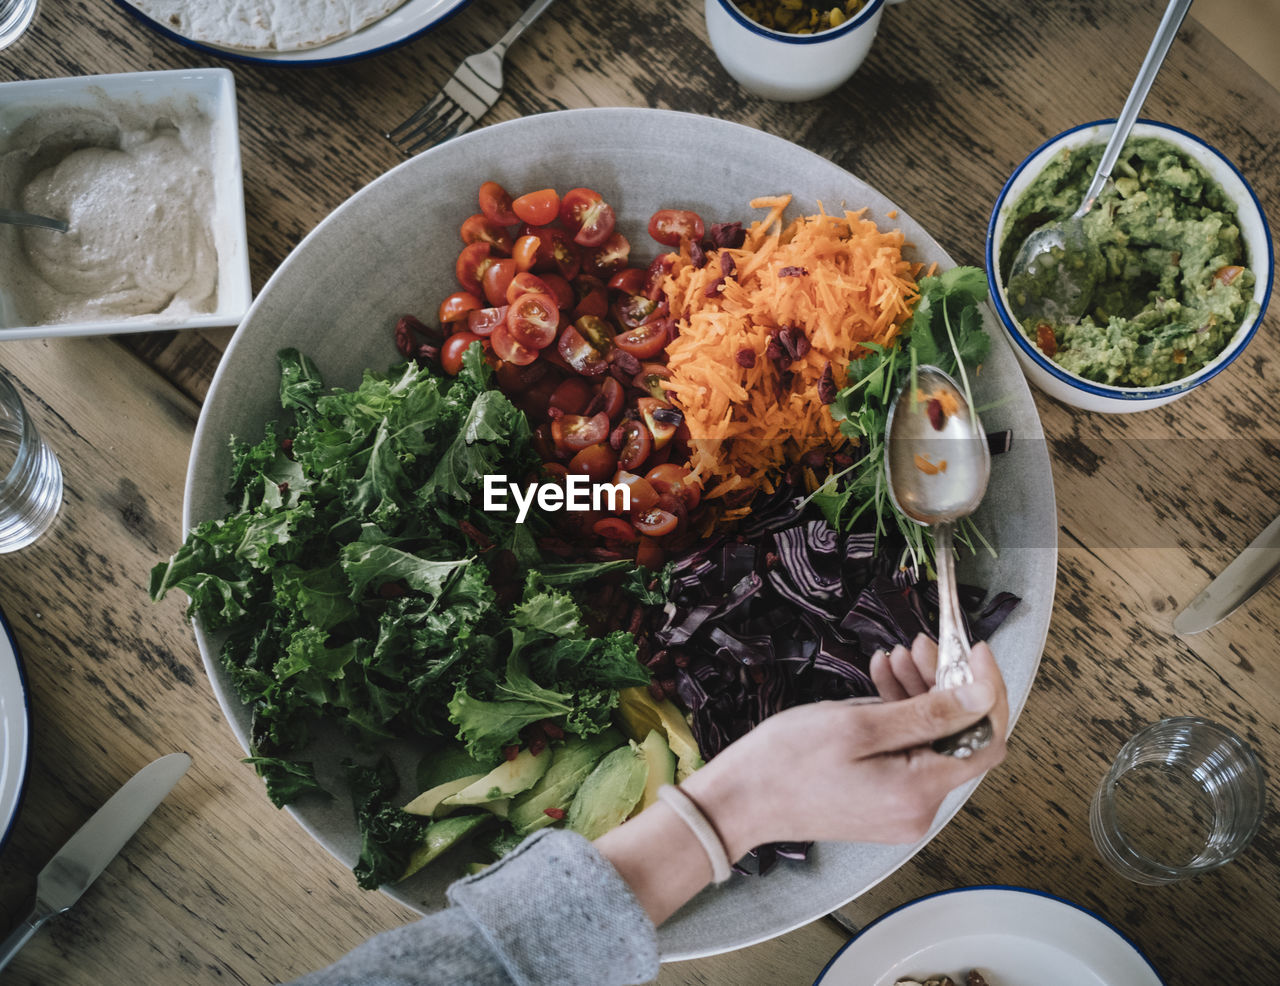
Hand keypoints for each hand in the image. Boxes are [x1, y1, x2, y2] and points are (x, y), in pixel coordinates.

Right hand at [679, 634, 1007, 859]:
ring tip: (893, 656)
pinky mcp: (883, 801)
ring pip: (930, 741)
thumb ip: (925, 713)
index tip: (974, 652)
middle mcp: (919, 808)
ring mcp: (901, 808)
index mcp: (918, 792)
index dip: (986, 691)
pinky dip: (898, 718)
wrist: (739, 802)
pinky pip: (907, 754)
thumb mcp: (857, 725)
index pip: (985, 739)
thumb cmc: (786, 763)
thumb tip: (981, 697)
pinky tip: (880, 682)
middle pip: (956, 737)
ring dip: (918, 696)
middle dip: (944, 685)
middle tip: (919, 645)